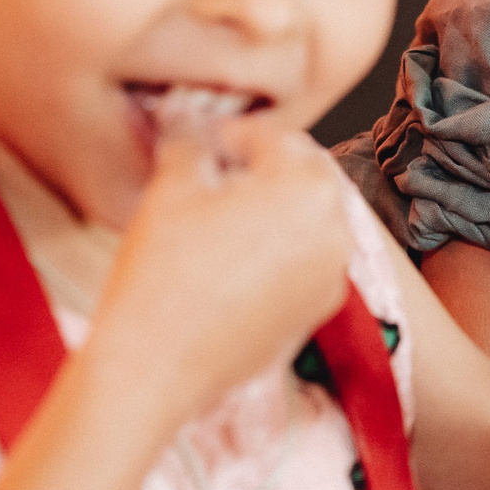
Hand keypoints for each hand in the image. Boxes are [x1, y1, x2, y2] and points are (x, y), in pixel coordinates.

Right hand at [89, 94, 354, 431]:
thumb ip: (191, 140)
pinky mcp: (314, 315)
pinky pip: (302, 265)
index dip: (231, 136)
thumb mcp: (171, 187)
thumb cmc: (163, 274)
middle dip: (260, 171)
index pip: (274, 139)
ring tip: (216, 218)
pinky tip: (227, 261)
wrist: (153, 368)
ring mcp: (330, 278)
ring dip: (270, 212)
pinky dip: (275, 254)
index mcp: (309, 188)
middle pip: (300, 179)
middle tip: (210, 176)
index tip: (201, 143)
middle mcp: (336, 232)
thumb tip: (192, 121)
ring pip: (304, 223)